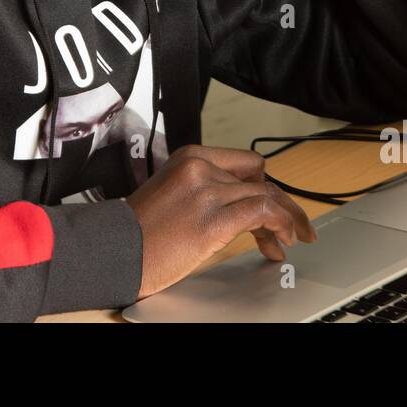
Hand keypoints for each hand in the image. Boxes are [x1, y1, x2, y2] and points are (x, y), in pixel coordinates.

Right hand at [125, 144, 317, 298]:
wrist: (113, 250)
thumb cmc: (138, 232)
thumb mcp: (173, 193)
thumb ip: (205, 190)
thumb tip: (240, 206)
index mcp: (189, 157)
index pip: (246, 163)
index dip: (265, 186)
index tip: (274, 205)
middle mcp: (200, 166)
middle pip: (260, 180)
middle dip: (281, 205)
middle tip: (292, 226)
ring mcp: (207, 190)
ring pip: (266, 196)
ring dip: (286, 219)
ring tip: (293, 238)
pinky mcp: (213, 218)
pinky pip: (262, 212)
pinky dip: (281, 225)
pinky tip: (283, 240)